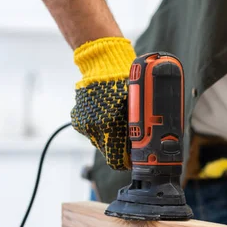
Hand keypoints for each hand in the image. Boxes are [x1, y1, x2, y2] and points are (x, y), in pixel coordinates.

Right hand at [70, 37, 136, 169]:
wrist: (103, 65)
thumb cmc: (124, 82)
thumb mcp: (137, 105)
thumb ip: (138, 126)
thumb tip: (147, 142)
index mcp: (108, 125)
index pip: (116, 159)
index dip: (126, 161)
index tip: (134, 158)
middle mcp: (93, 127)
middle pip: (108, 151)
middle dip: (120, 147)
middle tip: (132, 138)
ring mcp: (84, 124)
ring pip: (100, 141)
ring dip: (110, 136)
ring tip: (119, 121)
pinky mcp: (78, 119)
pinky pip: (92, 130)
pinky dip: (101, 126)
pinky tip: (109, 114)